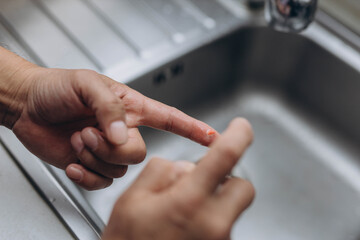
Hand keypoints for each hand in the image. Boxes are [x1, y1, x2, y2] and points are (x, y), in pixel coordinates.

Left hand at [10, 66, 217, 189]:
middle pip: (140, 153)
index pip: (170, 118)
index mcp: (130, 108)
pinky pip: (101, 182)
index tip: (214, 138)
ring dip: (94, 156)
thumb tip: (122, 136)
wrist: (27, 105)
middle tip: (88, 132)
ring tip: (77, 137)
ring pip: (119, 169)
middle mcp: (123, 131)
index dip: (193, 128)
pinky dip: (86, 175)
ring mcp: (108, 151)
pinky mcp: (93, 166)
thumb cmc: (57, 88)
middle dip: (112, 148)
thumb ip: (109, 108)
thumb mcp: (87, 84)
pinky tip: (74, 161)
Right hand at [102, 118, 254, 239]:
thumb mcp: (132, 200)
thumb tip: (184, 167)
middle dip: (228, 179)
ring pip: (234, 208)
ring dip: (216, 200)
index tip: (242, 127)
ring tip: (183, 211)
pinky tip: (184, 227)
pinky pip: (224, 226)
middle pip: (244, 187)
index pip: (226, 157)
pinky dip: (210, 219)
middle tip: (203, 182)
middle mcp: (213, 225)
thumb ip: (162, 172)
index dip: (238, 135)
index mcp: (189, 203)